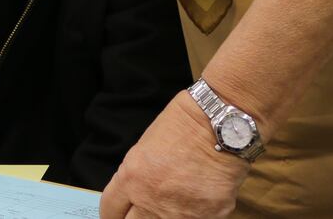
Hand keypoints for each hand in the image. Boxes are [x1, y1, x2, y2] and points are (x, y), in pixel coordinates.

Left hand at [101, 92, 247, 218]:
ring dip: (164, 217)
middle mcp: (152, 199)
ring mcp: (181, 212)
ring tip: (172, 204)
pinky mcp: (209, 217)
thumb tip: (133, 200)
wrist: (222, 123)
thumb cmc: (185, 126)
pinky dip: (193, 215)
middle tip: (143, 211)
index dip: (112, 215)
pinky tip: (195, 202)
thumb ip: (136, 178)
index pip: (110, 211)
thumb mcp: (145, 148)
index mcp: (132, 177)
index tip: (118, 215)